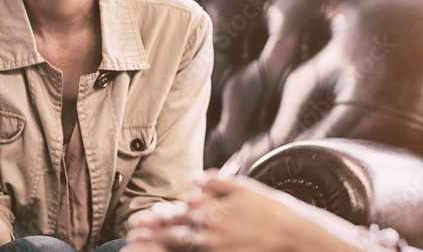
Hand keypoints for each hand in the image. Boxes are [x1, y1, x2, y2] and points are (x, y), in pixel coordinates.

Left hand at [125, 171, 303, 251]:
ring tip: (140, 249)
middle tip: (130, 237)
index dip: (156, 217)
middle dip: (150, 235)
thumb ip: (215, 181)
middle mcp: (211, 230)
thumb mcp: (244, 187)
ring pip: (182, 246)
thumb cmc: (270, 207)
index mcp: (213, 210)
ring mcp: (217, 247)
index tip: (139, 220)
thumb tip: (192, 178)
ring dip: (160, 247)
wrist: (292, 233)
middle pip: (173, 233)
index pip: (178, 213)